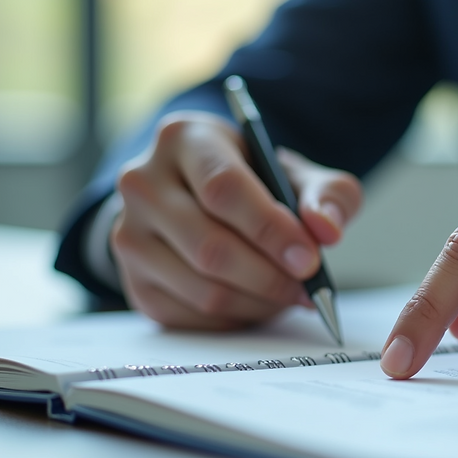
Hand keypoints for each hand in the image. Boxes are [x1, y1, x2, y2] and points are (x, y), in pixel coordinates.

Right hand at [111, 111, 361, 329]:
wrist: (206, 201)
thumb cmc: (258, 184)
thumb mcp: (299, 175)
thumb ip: (328, 195)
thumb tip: (327, 229)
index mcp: (183, 139)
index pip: (222, 188)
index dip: (270, 230)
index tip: (310, 258)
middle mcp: (142, 184)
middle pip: (210, 247)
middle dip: (271, 275)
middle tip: (309, 286)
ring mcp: (129, 235)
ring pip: (203, 289)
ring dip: (260, 301)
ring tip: (290, 293)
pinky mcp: (135, 283)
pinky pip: (194, 317)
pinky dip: (239, 318)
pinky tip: (260, 301)